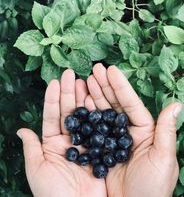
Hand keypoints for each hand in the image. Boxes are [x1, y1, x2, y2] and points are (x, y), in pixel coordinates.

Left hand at [17, 69, 106, 196]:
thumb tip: (21, 130)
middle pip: (69, 112)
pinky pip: (98, 129)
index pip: (51, 116)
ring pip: (84, 117)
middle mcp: (69, 140)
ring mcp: (85, 143)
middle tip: (71, 75)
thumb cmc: (53, 194)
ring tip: (84, 81)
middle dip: (69, 93)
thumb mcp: (37, 171)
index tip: (54, 82)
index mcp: (52, 144)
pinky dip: (98, 115)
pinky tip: (97, 100)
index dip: (52, 99)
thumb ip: (31, 149)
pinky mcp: (100, 150)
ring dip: (83, 99)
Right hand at [86, 63, 181, 196]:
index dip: (120, 86)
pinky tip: (80, 101)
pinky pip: (91, 128)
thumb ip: (166, 131)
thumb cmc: (152, 189)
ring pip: (101, 112)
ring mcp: (111, 139)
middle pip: (114, 103)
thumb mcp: (164, 159)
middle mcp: (126, 131)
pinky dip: (85, 114)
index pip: (131, 103)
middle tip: (95, 69)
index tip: (111, 70)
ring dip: (94, 95)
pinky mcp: (98, 149)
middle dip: (104, 85)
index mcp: (143, 131)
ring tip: (84, 80)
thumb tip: (176, 104)